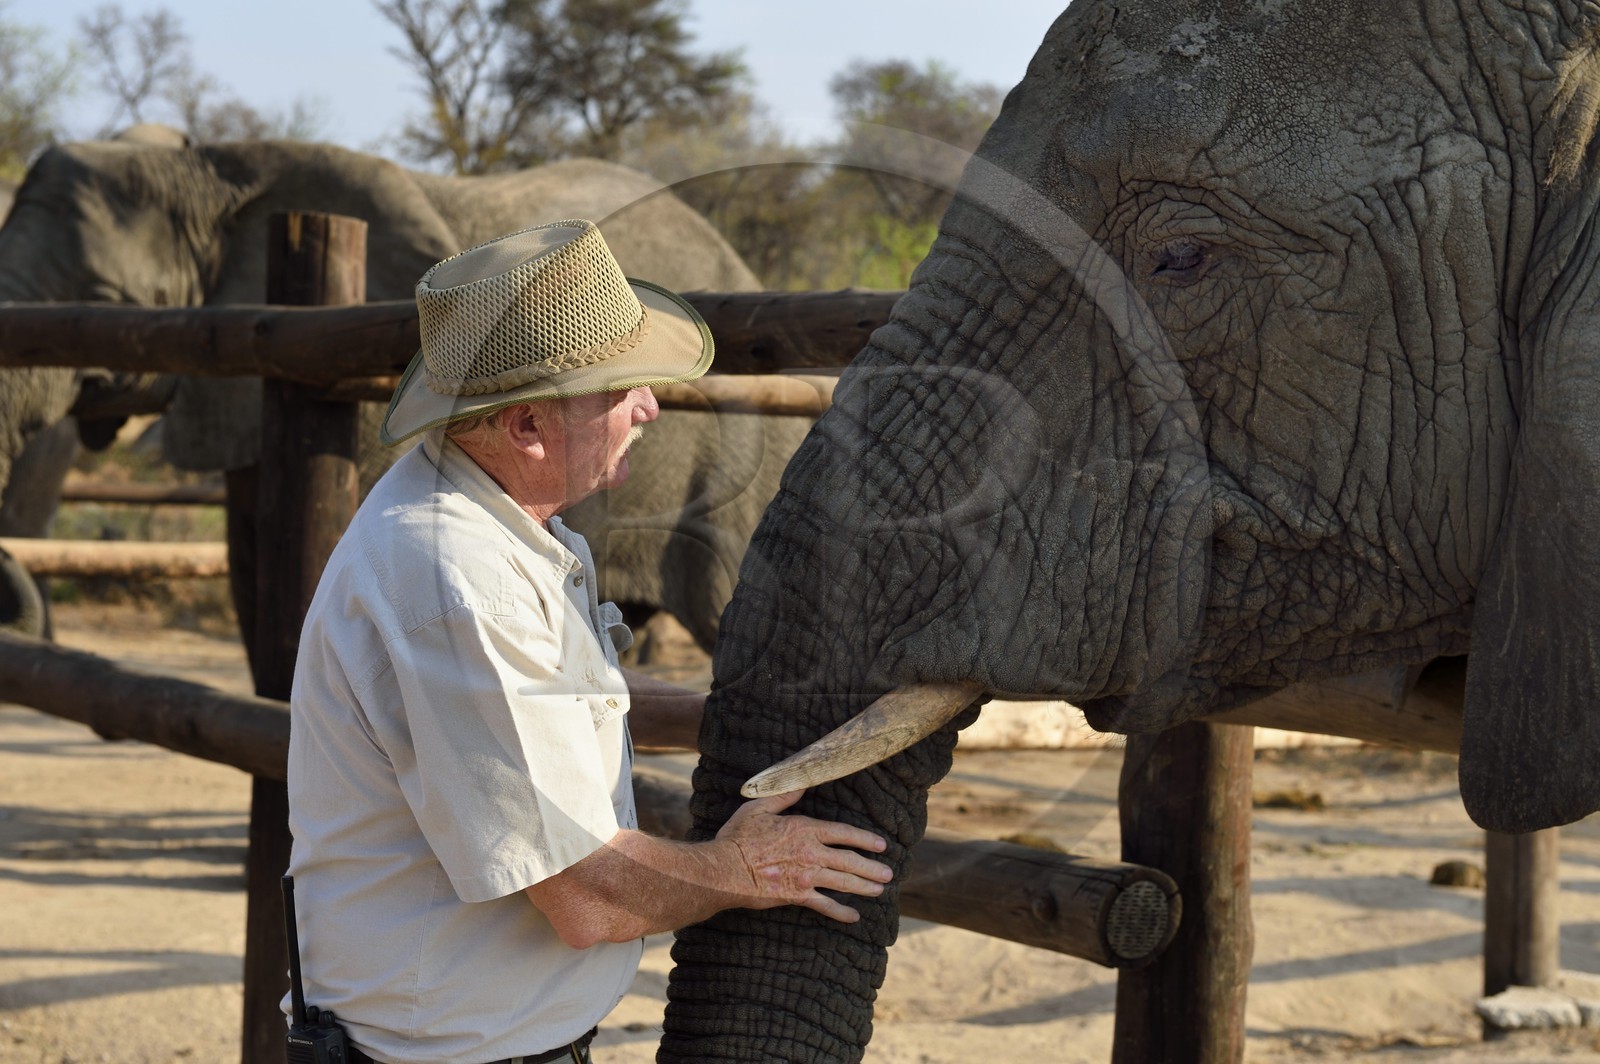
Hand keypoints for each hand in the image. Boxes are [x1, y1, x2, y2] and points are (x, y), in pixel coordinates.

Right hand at [715, 788, 892, 922]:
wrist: (725, 869)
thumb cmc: (739, 837)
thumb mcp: (759, 808)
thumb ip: (784, 796)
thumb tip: (803, 784)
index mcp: (805, 829)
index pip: (844, 833)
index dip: (865, 839)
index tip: (881, 845)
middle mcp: (811, 853)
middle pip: (850, 860)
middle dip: (872, 867)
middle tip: (888, 873)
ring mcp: (806, 876)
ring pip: (843, 882)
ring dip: (864, 887)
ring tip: (879, 890)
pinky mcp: (797, 896)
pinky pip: (824, 905)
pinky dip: (840, 912)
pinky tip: (853, 916)